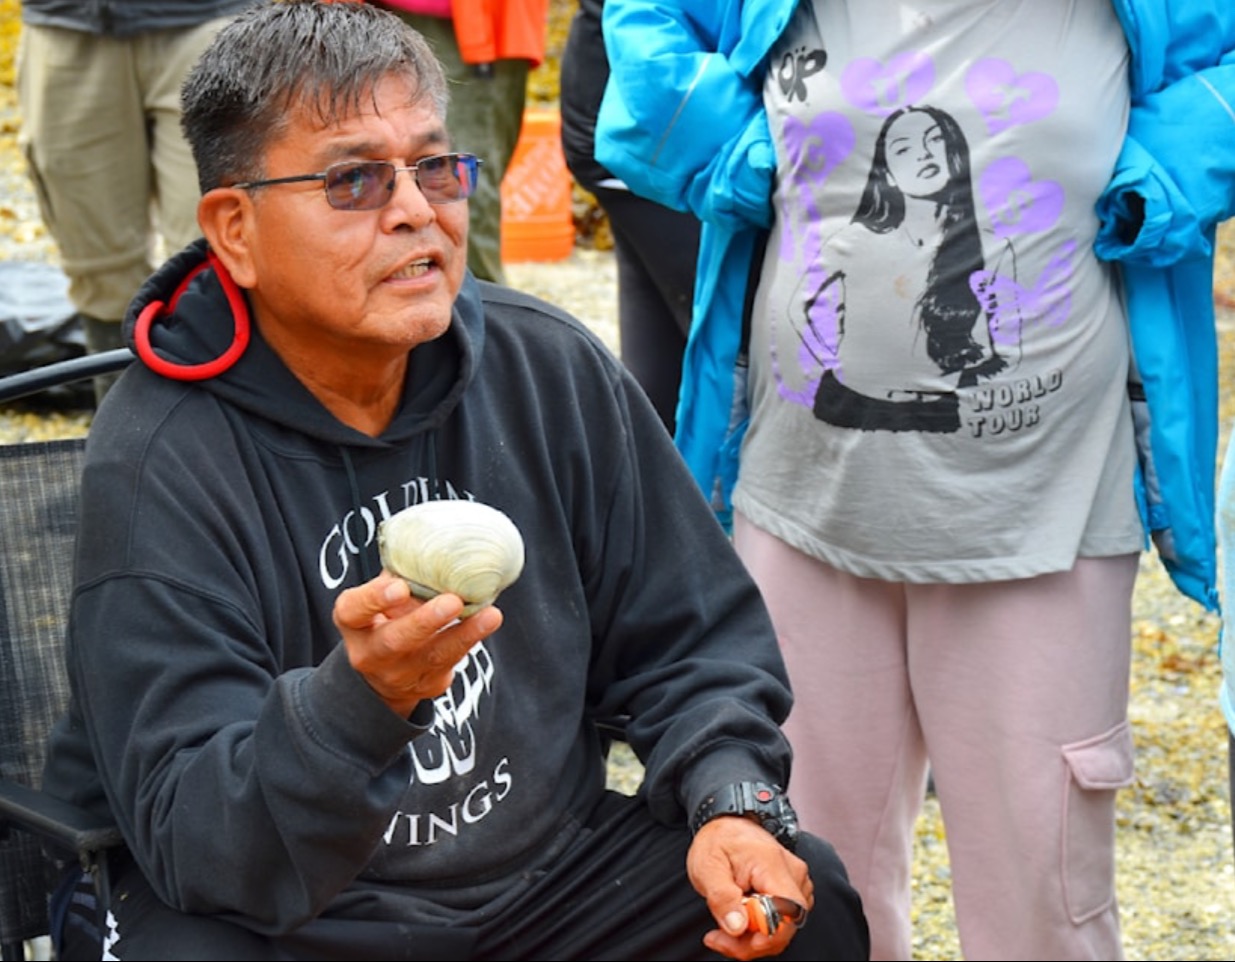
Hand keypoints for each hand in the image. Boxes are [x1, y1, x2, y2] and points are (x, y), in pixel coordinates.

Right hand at [334, 571, 502, 716]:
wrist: (387, 671)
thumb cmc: (387, 617)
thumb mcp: (383, 596)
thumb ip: (401, 574)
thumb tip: (436, 545)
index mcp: (354, 621)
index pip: (354, 609)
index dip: (375, 598)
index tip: (399, 586)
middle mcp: (371, 652)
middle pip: (394, 640)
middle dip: (424, 621)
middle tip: (452, 601)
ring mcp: (399, 674)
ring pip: (432, 656)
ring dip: (463, 634)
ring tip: (489, 615)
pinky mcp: (428, 684)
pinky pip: (451, 663)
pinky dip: (470, 641)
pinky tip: (487, 622)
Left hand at [687, 815, 813, 959]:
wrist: (727, 823)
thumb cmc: (718, 840)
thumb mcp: (707, 866)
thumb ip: (722, 896)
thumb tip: (738, 927)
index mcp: (773, 865)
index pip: (788, 912)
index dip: (768, 936)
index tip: (736, 939)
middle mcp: (793, 874)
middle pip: (787, 926)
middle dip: (752, 942)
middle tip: (718, 937)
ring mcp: (795, 881)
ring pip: (784, 926)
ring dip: (753, 937)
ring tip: (724, 926)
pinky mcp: (790, 889)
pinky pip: (781, 919)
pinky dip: (759, 928)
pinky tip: (738, 920)